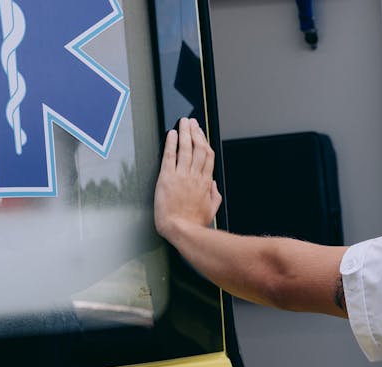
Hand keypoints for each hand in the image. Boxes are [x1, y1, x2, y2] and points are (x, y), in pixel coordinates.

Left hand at [154, 118, 220, 240]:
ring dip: (185, 133)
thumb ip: (214, 195)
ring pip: (185, 149)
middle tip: (191, 122)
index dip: (204, 141)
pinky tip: (172, 135)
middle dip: (195, 132)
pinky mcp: (167, 178)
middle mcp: (195, 176)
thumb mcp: (211, 210)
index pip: (207, 156)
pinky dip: (171, 144)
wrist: (181, 229)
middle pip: (198, 148)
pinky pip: (170, 156)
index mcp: (206, 183)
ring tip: (183, 122)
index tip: (201, 134)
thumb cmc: (194, 223)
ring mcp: (181, 176)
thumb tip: (214, 185)